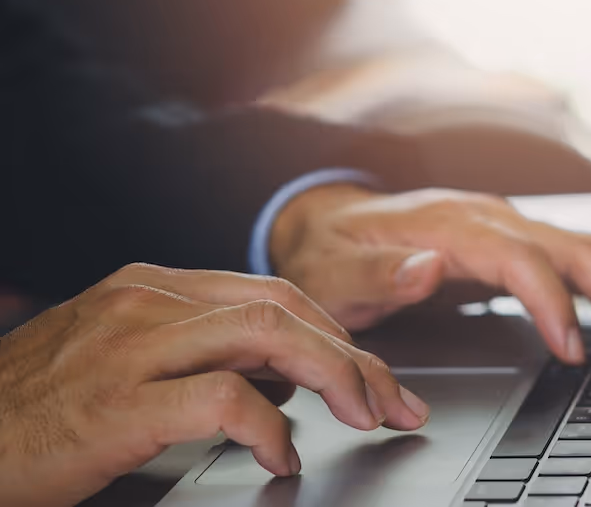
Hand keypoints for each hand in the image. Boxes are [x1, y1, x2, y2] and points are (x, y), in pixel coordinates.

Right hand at [0, 264, 428, 506]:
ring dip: (333, 376)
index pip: (274, 294)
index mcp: (155, 287)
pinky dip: (270, 429)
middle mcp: (148, 301)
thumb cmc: (40, 407)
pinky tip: (281, 457)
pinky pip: (223, 400)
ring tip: (363, 416)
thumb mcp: (126, 360)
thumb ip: (205, 354)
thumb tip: (284, 377)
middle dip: (354, 354)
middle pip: (284, 308)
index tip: (376, 375)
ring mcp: (131, 345)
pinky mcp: (118, 402)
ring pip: (266, 335)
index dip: (336, 334)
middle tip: (394, 401)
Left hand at [271, 186, 590, 363]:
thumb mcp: (333, 270)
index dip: (553, 303)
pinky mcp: (515, 238)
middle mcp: (487, 216)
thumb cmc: (332, 252)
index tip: (575, 351)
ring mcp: (506, 223)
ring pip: (586, 247)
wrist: (329, 220)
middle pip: (572, 246)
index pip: (519, 257)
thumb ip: (377, 273)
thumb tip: (428, 268)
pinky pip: (578, 252)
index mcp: (448, 224)